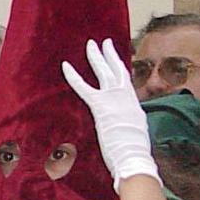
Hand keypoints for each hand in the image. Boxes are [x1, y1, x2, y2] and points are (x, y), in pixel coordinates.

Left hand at [61, 37, 159, 190]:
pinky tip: (65, 66)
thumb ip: (128, 126)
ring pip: (104, 72)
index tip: (116, 60)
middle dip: (109, 55)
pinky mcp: (101, 106)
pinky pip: (84, 88)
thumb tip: (128, 129)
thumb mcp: (134, 135)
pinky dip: (74, 77)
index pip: (125, 82)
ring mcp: (115, 99)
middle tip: (104, 42)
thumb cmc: (133, 152)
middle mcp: (126, 97)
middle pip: (117, 70)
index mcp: (133, 105)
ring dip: (96, 56)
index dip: (119, 69)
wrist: (133, 157)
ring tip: (91, 44)